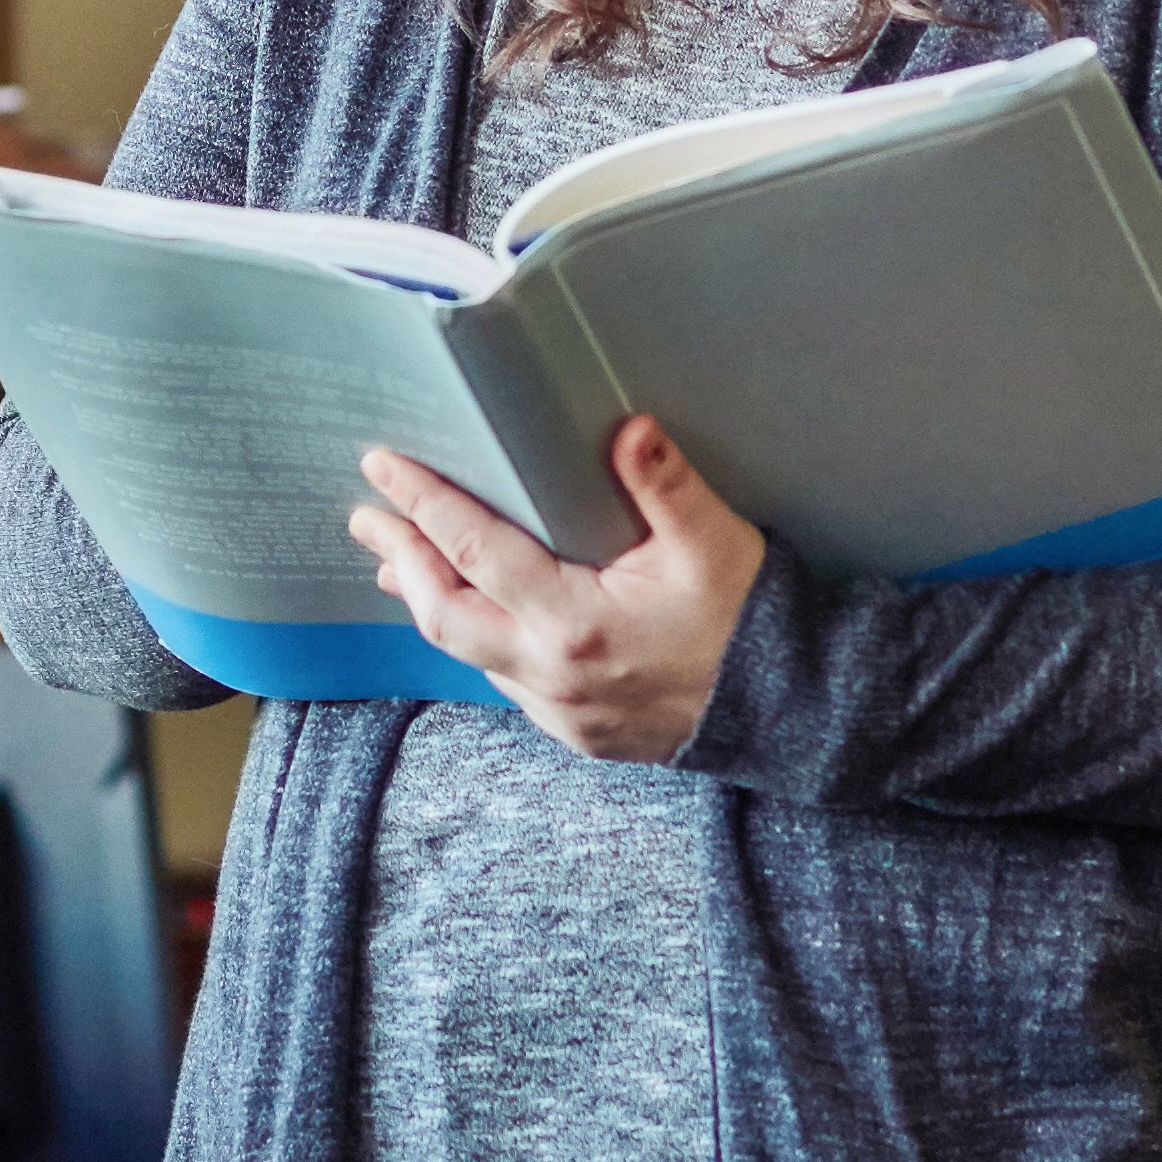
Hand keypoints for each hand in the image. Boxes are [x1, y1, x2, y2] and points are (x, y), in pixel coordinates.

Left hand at [353, 419, 764, 767]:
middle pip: (444, 615)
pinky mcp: (575, 732)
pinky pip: (505, 683)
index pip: (474, 552)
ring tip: (403, 565)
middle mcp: (552, 673)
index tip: (384, 467)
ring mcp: (560, 712)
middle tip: (369, 518)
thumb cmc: (751, 620)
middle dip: (403, 559)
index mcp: (575, 621)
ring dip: (434, 604)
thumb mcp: (714, 541)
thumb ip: (665, 484)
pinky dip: (478, 641)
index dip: (423, 505)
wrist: (792, 711)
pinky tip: (478, 617)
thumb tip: (628, 429)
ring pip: (469, 655)